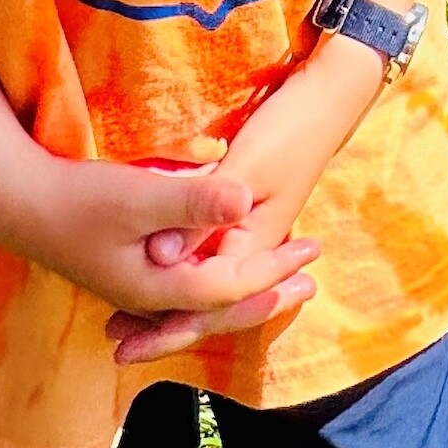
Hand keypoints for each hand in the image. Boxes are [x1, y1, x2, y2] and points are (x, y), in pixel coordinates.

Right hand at [0, 148, 320, 354]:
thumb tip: (245, 200)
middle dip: (269, 295)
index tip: (310, 248)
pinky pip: (185, 292)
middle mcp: (150, 298)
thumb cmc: (79, 198)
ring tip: (282, 283)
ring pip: (203, 304)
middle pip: (221, 307)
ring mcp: (137, 290)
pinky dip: (214, 285)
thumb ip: (193, 201)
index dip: (275, 269)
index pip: (231, 287)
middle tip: (312, 284)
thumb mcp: (141, 196)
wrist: (19, 204)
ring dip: (245, 293)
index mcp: (158, 287)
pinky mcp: (129, 274)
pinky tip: (225, 271)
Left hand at [104, 35, 385, 364]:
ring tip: (127, 325)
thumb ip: (205, 209)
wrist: (328, 98)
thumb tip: (165, 255)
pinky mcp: (249, 213)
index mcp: (255, 241)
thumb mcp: (248, 165)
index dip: (166, 324)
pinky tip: (159, 273)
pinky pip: (211, 257)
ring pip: (209, 281)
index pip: (208, 298)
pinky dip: (183, 273)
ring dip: (173, 305)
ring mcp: (253, 229)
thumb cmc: (290, 128)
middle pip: (210, 300)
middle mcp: (255, 244)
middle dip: (167, 327)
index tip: (124, 342)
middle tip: (119, 349)